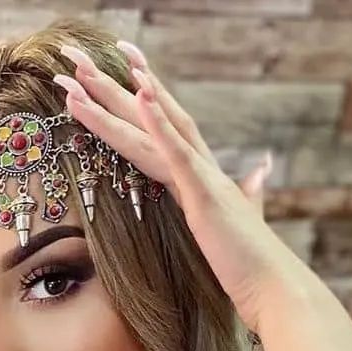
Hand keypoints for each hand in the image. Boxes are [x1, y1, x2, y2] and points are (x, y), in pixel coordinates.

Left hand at [54, 41, 308, 334]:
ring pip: (154, 130)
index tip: (119, 70)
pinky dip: (159, 124)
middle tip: (78, 60)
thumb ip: (248, 194)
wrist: (272, 288)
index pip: (168, 128)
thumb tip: (260, 172)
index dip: (144, 98)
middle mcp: (202, 169)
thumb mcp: (243, 222)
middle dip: (114, 89)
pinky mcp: (204, 197)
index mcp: (204, 176)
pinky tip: (141, 96)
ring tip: (84, 75)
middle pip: (152, 118)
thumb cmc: (253, 265)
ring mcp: (203, 179)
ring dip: (118, 102)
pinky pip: (177, 153)